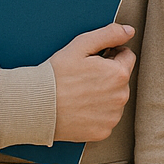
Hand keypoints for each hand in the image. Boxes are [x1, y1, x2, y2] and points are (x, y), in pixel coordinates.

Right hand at [50, 23, 136, 142]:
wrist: (34, 106)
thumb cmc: (56, 74)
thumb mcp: (80, 46)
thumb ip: (109, 34)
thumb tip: (129, 31)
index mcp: (119, 74)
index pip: (127, 56)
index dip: (110, 54)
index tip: (94, 60)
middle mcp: (121, 97)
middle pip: (121, 79)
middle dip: (108, 74)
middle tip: (83, 77)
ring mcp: (112, 116)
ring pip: (115, 99)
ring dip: (104, 94)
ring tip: (80, 93)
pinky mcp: (103, 131)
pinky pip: (106, 118)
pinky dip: (97, 113)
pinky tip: (80, 108)